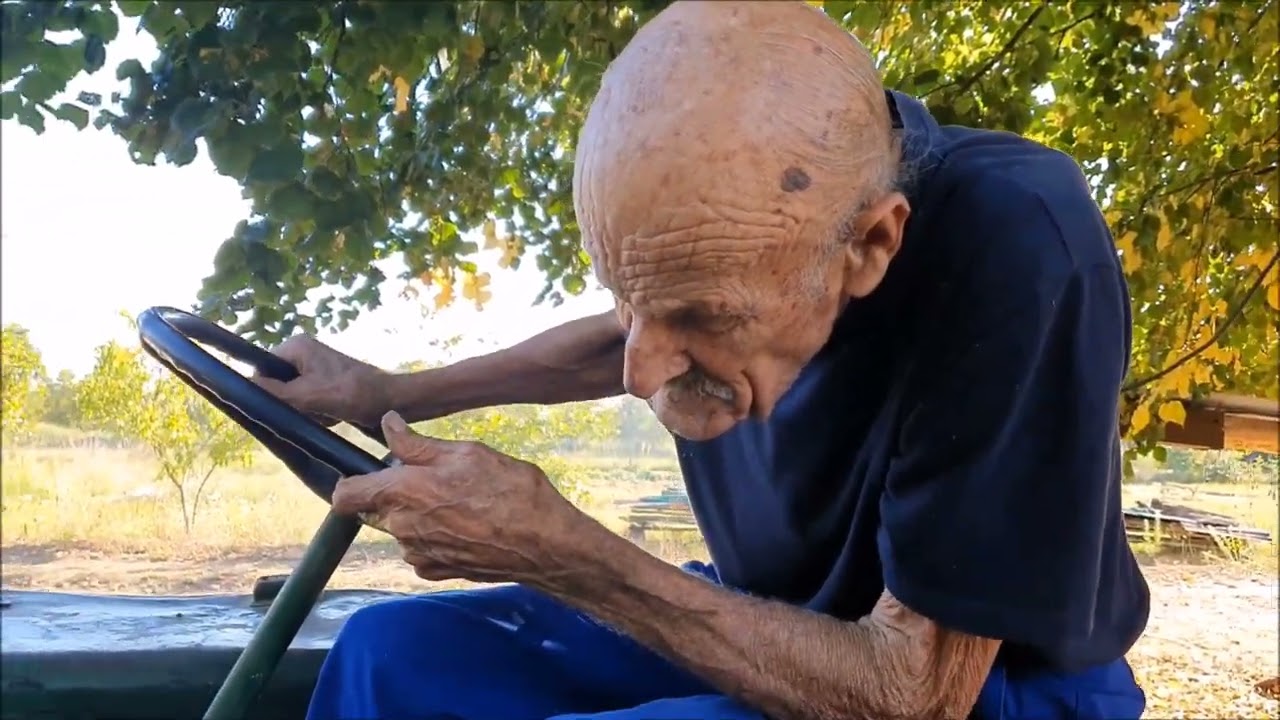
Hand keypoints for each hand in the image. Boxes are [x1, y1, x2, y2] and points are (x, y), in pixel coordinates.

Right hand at [252, 335, 390, 428]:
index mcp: (295, 347)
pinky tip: (333, 417)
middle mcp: (302, 354)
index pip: (261, 371)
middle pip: (276, 386)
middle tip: (311, 411)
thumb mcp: (309, 396)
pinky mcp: (324, 384)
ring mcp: (314, 369)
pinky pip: (308, 403)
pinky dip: (317, 414)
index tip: (282, 408)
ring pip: (292, 399)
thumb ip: (275, 393)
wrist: (392, 401)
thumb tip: (241, 388)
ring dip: (305, 412)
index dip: (266, 392)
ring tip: (326, 414)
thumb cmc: (353, 394)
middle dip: (291, 404)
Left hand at [333, 411, 587, 583]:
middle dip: (398, 493)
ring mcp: (418, 554)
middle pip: (377, 509)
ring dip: (419, 515)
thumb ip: (418, 444)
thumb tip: (388, 425)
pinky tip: (466, 526)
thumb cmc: (511, 492)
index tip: (371, 472)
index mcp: (403, 493)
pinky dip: (435, 537)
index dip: (352, 481)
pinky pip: (420, 549)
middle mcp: (402, 528)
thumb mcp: (467, 453)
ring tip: (461, 502)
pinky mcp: (436, 571)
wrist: (545, 545)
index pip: (346, 495)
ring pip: (401, 528)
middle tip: (438, 479)